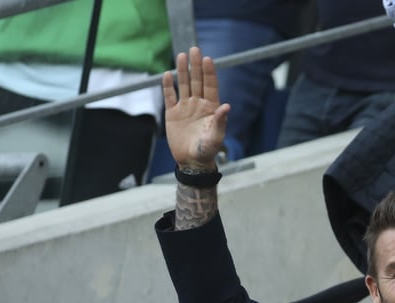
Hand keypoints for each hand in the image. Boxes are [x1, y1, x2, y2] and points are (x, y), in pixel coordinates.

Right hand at [162, 47, 229, 169]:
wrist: (192, 162)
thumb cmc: (208, 151)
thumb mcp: (216, 137)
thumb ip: (221, 121)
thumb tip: (227, 106)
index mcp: (211, 108)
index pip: (210, 86)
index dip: (209, 73)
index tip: (207, 59)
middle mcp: (198, 104)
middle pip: (197, 81)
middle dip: (196, 66)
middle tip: (194, 49)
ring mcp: (185, 108)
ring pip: (183, 85)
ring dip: (182, 71)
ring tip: (182, 56)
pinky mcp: (173, 114)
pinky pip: (169, 96)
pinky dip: (168, 86)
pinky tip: (167, 74)